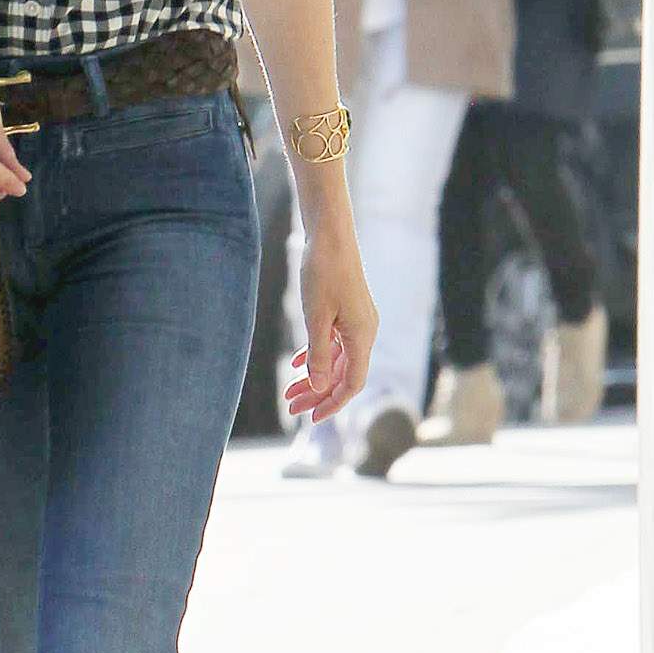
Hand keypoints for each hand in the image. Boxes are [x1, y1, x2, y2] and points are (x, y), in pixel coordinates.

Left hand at [283, 226, 378, 423]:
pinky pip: (334, 343)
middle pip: (343, 375)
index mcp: (362, 336)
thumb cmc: (323, 272)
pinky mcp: (346, 313)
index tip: (310, 417)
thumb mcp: (316, 317)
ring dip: (314, 377)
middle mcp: (364, 332)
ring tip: (290, 391)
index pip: (351, 383)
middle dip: (317, 394)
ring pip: (336, 360)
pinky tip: (298, 365)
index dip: (332, 403)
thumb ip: (319, 355)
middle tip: (290, 407)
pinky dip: (317, 356)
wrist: (330, 235)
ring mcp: (356, 323)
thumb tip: (319, 388)